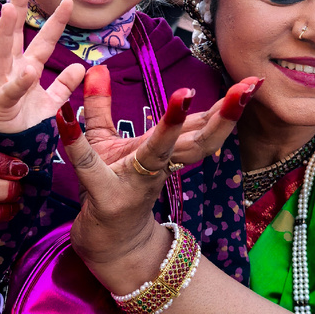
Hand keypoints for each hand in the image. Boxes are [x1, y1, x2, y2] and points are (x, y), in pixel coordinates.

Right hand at [0, 0, 85, 134]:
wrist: (8, 152)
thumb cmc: (25, 124)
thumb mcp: (50, 103)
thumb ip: (63, 85)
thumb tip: (80, 67)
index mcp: (24, 69)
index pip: (40, 40)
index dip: (54, 22)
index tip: (67, 0)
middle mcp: (10, 72)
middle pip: (13, 34)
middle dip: (16, 7)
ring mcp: (2, 86)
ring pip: (1, 53)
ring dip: (5, 31)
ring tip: (9, 9)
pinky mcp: (0, 107)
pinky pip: (11, 93)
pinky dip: (19, 82)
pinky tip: (26, 70)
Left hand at [57, 71, 261, 269]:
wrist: (105, 246)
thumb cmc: (108, 189)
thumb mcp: (105, 142)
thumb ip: (100, 105)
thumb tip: (96, 67)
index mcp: (167, 153)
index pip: (203, 125)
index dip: (227, 107)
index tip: (250, 83)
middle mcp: (159, 167)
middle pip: (201, 141)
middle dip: (226, 115)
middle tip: (249, 87)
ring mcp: (136, 183)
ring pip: (161, 154)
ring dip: (174, 125)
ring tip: (186, 95)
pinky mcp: (104, 197)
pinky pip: (88, 166)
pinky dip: (73, 140)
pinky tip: (63, 116)